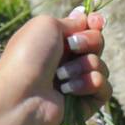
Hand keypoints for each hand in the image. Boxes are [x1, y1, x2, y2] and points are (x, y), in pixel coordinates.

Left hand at [0, 8, 109, 124]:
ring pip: (101, 66)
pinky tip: (69, 90)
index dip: (94, 23)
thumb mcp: (47, 25)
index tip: (96, 22)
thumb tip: (88, 20)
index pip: (85, 28)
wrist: (21, 96)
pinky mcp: (85, 104)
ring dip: (84, 66)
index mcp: (55, 41)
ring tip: (61, 76)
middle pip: (97, 44)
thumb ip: (72, 21)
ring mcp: (76, 82)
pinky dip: (89, 84)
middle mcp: (66, 61)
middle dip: (89, 42)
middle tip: (73, 46)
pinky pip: (104, 88)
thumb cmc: (28, 57)